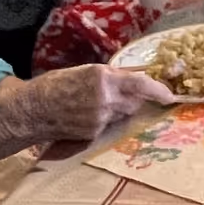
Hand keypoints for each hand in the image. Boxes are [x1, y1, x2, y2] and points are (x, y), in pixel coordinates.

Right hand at [31, 63, 173, 145]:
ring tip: (96, 103)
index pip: (140, 84)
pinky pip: (109, 125)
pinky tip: (87, 115)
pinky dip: (105, 119)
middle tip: (122, 94)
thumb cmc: (56, 85)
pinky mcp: (93, 133)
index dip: (158, 90)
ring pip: (123, 114)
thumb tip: (130, 80)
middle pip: (135, 102)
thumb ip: (109, 77)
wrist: (33, 109)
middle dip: (134, 99)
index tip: (170, 95)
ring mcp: (100, 118)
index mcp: (103, 77)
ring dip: (119, 109)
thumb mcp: (84, 71)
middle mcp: (105, 98)